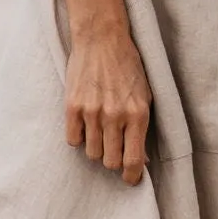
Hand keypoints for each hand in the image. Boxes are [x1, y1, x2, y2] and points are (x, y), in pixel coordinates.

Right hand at [63, 20, 151, 185]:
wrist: (102, 38)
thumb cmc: (127, 66)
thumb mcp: (145, 96)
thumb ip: (142, 127)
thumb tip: (139, 158)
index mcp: (137, 114)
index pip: (132, 161)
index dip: (131, 176)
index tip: (130, 179)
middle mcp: (115, 116)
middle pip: (110, 161)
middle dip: (113, 160)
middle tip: (114, 149)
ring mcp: (91, 112)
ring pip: (92, 153)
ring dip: (97, 148)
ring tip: (100, 133)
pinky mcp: (72, 106)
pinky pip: (73, 140)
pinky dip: (79, 138)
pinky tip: (85, 126)